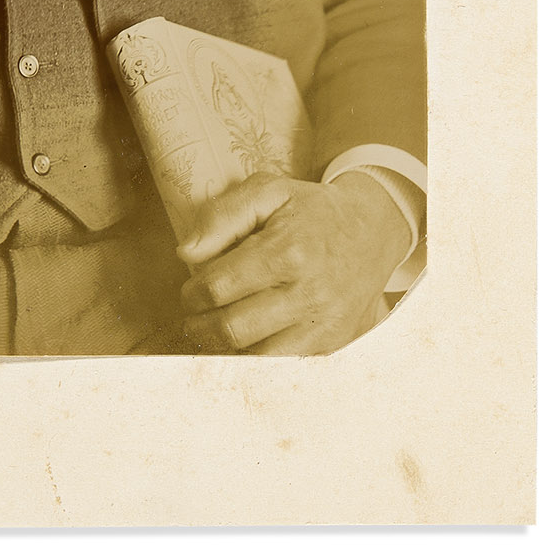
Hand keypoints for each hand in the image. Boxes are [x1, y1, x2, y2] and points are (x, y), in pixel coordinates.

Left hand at [177, 170, 409, 354]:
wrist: (372, 230)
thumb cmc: (311, 210)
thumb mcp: (268, 191)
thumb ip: (222, 215)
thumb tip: (186, 252)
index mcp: (287, 251)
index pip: (219, 286)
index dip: (193, 292)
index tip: (189, 291)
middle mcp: (308, 293)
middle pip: (234, 327)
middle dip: (201, 325)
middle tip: (194, 316)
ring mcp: (323, 324)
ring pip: (257, 357)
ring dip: (226, 348)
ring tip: (214, 330)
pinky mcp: (333, 343)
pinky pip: (284, 366)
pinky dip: (258, 359)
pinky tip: (247, 341)